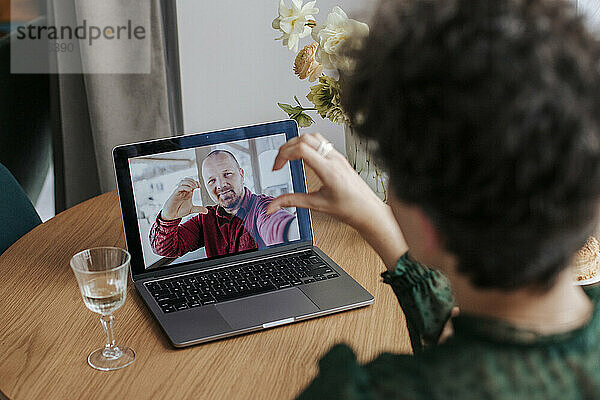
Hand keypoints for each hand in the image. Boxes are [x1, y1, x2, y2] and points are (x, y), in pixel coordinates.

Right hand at [161, 178, 207, 220]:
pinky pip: (179, 187)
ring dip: (189, 183)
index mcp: (187, 192)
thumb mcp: (191, 209)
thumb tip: (206, 211)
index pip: (191, 182)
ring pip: (183, 181)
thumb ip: (198, 209)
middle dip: (193, 181)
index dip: (196, 182)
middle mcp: (183, 190)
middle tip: (197, 187)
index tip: (200, 187)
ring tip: (194, 188)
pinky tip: (190, 190)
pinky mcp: (175, 194)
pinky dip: (185, 187)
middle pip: (187, 179)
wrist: (172, 215)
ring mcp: (178, 191)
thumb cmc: (180, 210)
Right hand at [267, 133, 407, 267]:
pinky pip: (321, 142)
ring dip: (297, 143)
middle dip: (286, 148)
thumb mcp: (317, 206)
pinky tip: (303, 156)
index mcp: (328, 170)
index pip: (301, 149)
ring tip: (288, 156)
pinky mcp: (339, 158)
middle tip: (278, 162)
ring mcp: (338, 156)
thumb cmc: (350, 209)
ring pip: (313, 136)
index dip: (283, 155)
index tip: (277, 167)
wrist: (368, 211)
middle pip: (304, 138)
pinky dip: (307, 145)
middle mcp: (334, 159)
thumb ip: (292, 202)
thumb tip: (273, 206)